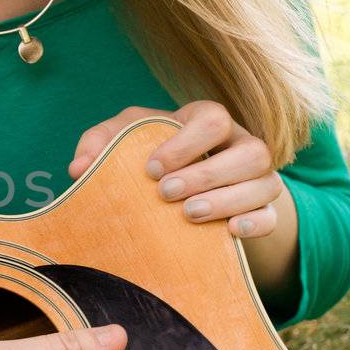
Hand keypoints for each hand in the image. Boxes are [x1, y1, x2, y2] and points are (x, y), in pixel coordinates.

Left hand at [67, 100, 286, 239]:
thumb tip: (78, 169)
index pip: (213, 118)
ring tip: (189, 214)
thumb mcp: (124, 141)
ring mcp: (258, 179)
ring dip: (229, 200)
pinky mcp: (264, 210)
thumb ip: (99, 144)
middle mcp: (241, 145)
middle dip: (207, 174)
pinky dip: (255, 223)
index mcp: (208, 122)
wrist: (182, 190)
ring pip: (265, 183)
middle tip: (166, 194)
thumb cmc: (151, 156)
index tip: (151, 169)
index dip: (186, 142)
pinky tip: (229, 232)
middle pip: (250, 151)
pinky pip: (272, 215)